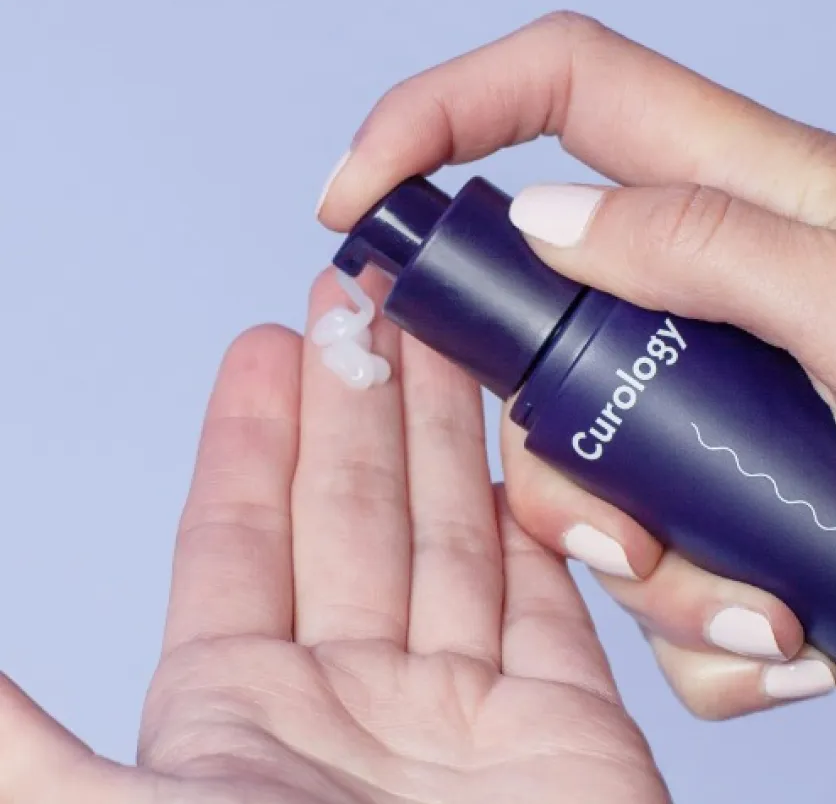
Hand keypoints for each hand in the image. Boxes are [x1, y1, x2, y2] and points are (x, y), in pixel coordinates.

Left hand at [0, 271, 666, 802]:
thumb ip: (26, 747)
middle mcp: (350, 711)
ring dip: (444, 436)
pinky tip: (521, 448)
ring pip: (450, 536)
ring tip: (437, 337)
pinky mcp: (565, 729)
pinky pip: (549, 594)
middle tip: (361, 303)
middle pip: (352, 515)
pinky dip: (539, 516)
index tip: (266, 348)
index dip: (254, 439)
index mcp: (239, 724)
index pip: (242, 541)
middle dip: (356, 403)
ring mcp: (462, 716)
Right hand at [317, 11, 835, 720]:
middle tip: (616, 521)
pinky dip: (707, 619)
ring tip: (755, 607)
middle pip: (544, 319)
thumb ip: (708, 247)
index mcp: (758, 197)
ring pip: (597, 461)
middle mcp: (724, 289)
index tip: (359, 202)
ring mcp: (733, 395)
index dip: (441, 119)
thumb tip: (549, 217)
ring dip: (647, 561)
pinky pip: (669, 546)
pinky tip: (790, 638)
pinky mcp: (753, 486)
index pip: (562, 92)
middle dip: (543, 438)